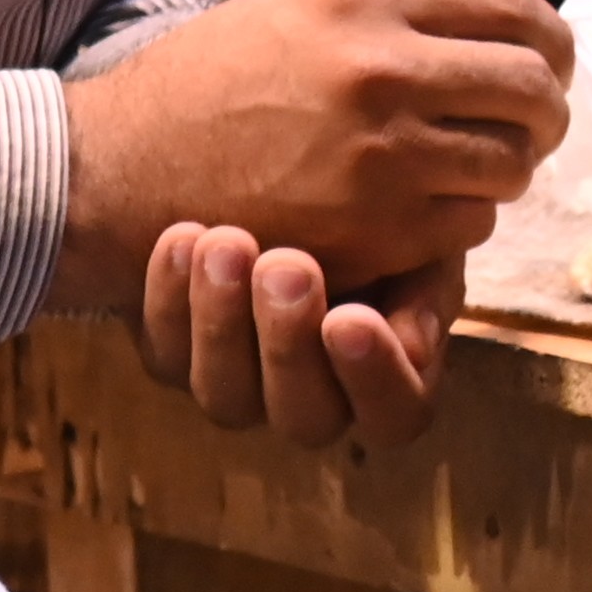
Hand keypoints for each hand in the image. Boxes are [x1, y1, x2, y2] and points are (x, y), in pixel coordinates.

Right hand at [53, 0, 569, 309]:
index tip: (546, 61)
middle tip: (532, 122)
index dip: (548, 40)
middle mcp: (381, 70)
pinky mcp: (371, 229)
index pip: (514, 7)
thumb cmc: (210, 84)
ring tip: (476, 166)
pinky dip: (461, 219)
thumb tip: (498, 22)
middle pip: (530, 86)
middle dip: (545, 109)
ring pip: (511, 164)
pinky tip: (426, 206)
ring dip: (506, 168)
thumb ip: (399, 10)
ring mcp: (380, 155)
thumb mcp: (304, 6)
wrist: (121, 170)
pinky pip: (468, 226)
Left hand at [136, 226, 458, 449]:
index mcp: (386, 379)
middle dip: (290, 345)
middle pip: (304, 417)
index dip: (375, 377)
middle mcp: (309, 400)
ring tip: (226, 244)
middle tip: (286, 267)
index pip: (395, 414)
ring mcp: (239, 386)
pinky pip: (165, 352)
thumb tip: (415, 347)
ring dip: (223, 322)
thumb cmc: (377, 211)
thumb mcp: (421, 239)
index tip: (350, 318)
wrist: (298, 174)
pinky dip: (168, 298)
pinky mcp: (177, 356)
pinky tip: (182, 237)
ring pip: (225, 395)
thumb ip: (426, 287)